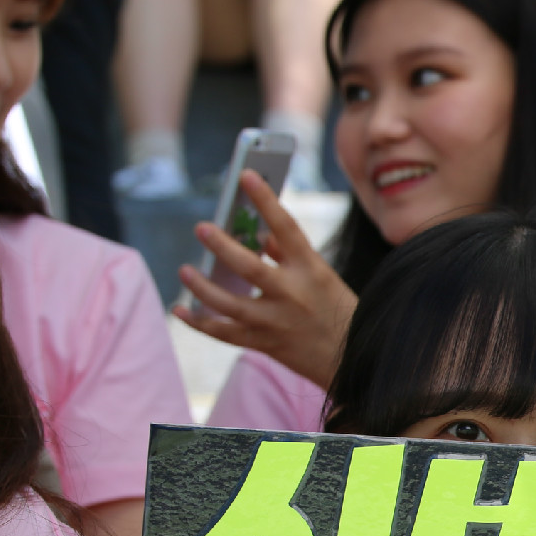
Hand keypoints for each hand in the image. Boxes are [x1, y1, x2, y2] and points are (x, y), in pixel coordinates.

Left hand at [173, 170, 357, 387]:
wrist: (353, 360)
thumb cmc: (340, 313)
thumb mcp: (323, 278)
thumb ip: (289, 256)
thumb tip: (258, 235)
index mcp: (312, 271)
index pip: (287, 228)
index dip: (266, 200)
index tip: (247, 175)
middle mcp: (293, 295)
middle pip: (250, 268)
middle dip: (223, 246)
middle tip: (201, 228)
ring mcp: (277, 322)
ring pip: (230, 304)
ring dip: (203, 288)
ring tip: (186, 270)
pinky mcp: (265, 343)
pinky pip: (225, 333)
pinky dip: (200, 322)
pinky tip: (181, 309)